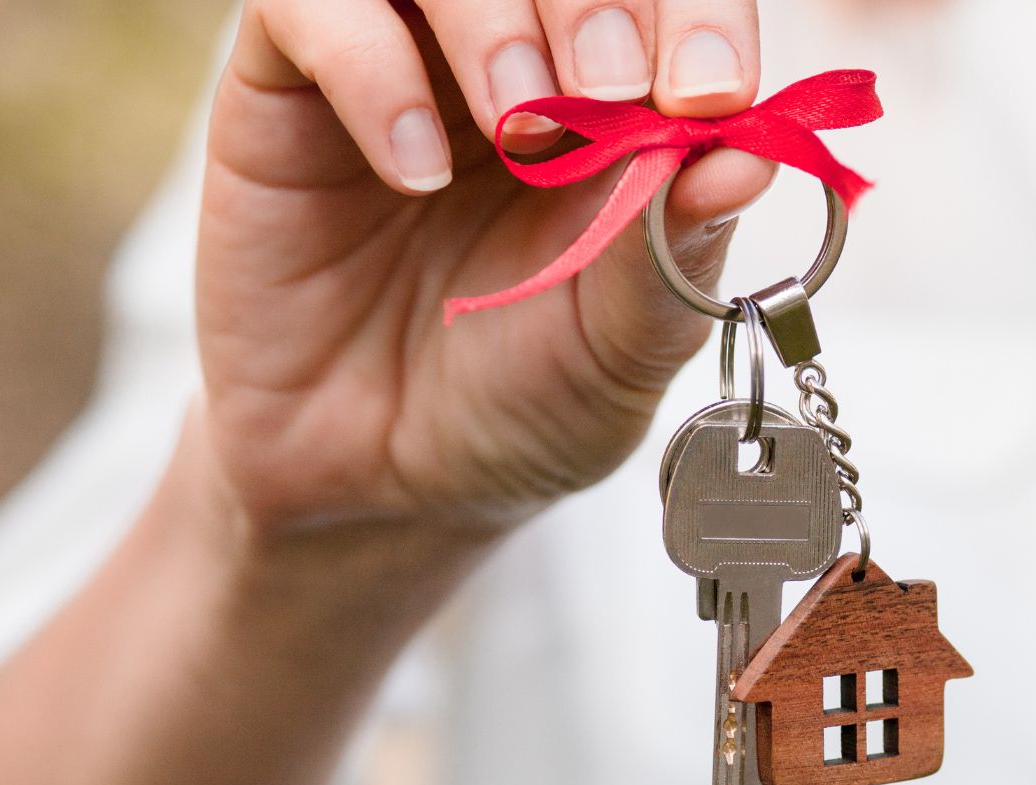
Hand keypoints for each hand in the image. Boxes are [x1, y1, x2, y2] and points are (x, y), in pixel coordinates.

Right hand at [197, 0, 774, 536]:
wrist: (382, 485)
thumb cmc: (517, 402)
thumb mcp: (623, 348)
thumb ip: (677, 251)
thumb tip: (750, 157)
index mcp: (624, 102)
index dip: (701, 12)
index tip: (712, 87)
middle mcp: (518, 57)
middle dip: (603, 1)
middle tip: (613, 89)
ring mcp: (403, 61)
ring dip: (495, 18)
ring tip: (519, 130)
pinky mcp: (286, 87)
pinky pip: (308, 6)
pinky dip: (371, 66)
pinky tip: (415, 167)